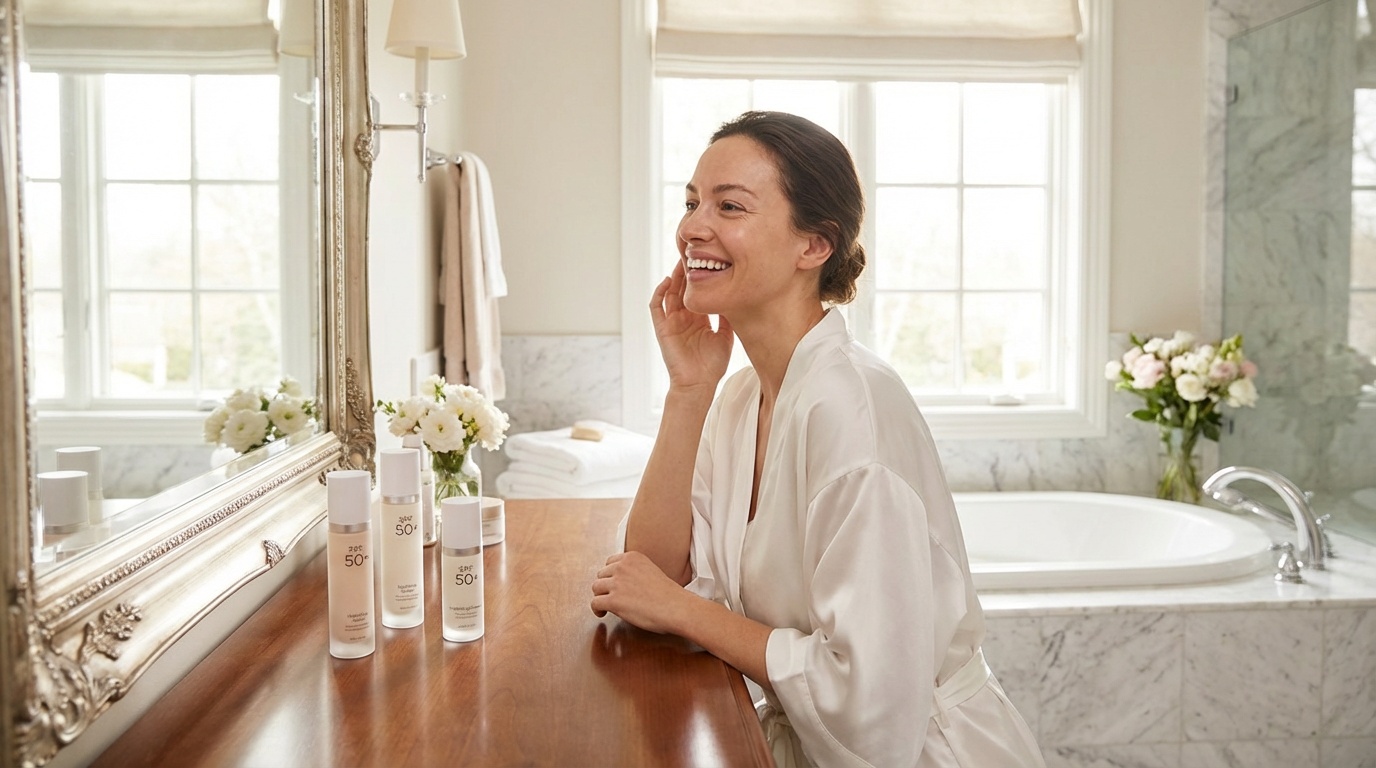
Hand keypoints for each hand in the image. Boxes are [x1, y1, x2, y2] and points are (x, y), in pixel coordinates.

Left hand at [590, 551, 689, 634]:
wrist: (676, 607)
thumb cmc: (669, 595)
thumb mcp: (651, 571)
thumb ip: (635, 572)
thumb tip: (621, 583)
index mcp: (632, 557)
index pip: (610, 562)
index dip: (610, 575)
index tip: (613, 584)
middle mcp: (622, 566)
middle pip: (601, 575)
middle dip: (606, 586)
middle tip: (612, 596)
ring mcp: (617, 583)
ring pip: (596, 588)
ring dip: (601, 597)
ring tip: (606, 606)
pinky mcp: (613, 600)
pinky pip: (595, 603)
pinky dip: (597, 610)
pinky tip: (602, 613)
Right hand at [650, 260, 733, 391]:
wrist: (699, 384)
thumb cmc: (712, 366)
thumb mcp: (725, 337)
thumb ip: (727, 319)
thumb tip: (735, 300)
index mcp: (698, 319)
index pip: (696, 293)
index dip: (700, 278)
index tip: (709, 262)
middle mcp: (683, 318)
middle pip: (682, 289)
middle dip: (686, 272)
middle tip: (694, 254)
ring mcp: (671, 323)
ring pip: (669, 293)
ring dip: (674, 277)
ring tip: (681, 261)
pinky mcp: (662, 329)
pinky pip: (656, 307)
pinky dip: (659, 292)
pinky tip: (667, 280)